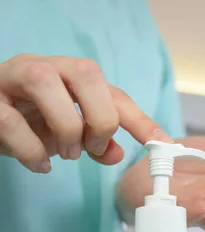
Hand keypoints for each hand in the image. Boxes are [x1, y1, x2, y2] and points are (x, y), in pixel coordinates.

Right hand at [0, 54, 169, 172]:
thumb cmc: (30, 118)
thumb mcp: (69, 131)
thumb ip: (95, 141)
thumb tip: (116, 154)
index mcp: (71, 76)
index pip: (114, 92)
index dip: (141, 120)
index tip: (163, 145)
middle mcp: (45, 67)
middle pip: (86, 73)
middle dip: (100, 116)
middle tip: (94, 146)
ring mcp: (12, 78)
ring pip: (45, 83)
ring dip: (65, 128)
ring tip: (66, 153)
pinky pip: (10, 121)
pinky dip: (31, 151)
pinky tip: (39, 164)